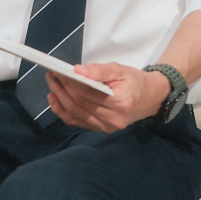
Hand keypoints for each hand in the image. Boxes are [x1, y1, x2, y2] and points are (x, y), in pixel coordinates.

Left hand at [46, 63, 170, 131]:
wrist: (149, 98)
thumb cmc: (133, 81)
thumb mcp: (119, 70)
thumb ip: (98, 70)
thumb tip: (77, 71)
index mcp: (120, 103)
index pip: (87, 93)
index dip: (69, 82)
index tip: (57, 71)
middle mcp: (113, 119)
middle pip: (79, 104)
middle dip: (61, 88)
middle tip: (51, 75)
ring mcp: (106, 127)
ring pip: (75, 114)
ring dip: (59, 99)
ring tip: (51, 84)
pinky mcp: (100, 129)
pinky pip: (76, 122)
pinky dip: (62, 111)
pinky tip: (54, 99)